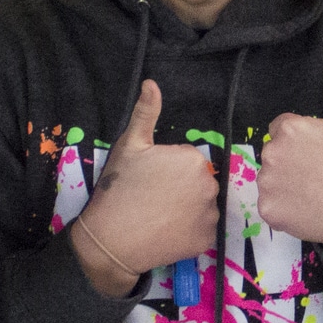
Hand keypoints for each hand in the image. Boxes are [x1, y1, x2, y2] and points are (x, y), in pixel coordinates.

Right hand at [71, 80, 216, 294]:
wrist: (111, 240)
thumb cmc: (119, 189)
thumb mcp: (129, 146)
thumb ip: (145, 113)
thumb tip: (151, 83)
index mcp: (193, 159)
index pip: (187, 160)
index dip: (167, 169)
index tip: (149, 180)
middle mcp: (209, 185)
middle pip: (198, 183)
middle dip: (181, 188)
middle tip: (153, 198)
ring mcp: (210, 215)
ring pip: (202, 206)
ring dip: (188, 209)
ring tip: (159, 216)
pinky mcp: (207, 240)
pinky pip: (203, 230)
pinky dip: (190, 231)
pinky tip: (168, 231)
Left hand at [257, 52, 322, 270]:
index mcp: (288, 128)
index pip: (282, 129)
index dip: (301, 141)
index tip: (319, 154)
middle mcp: (271, 153)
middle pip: (274, 153)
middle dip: (291, 160)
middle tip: (316, 172)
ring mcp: (266, 183)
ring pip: (269, 178)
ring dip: (284, 183)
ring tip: (311, 190)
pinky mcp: (266, 209)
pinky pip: (268, 203)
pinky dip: (282, 206)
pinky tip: (304, 206)